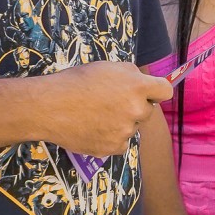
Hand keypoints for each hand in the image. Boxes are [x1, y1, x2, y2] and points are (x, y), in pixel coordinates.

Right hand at [45, 62, 172, 156]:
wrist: (49, 106)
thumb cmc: (76, 81)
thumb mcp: (107, 67)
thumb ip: (130, 74)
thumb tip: (142, 82)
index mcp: (137, 87)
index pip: (165, 91)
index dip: (157, 92)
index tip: (148, 93)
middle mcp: (136, 110)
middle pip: (147, 111)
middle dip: (134, 107)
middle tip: (112, 104)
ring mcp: (125, 131)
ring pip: (132, 128)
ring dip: (121, 123)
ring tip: (97, 116)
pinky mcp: (113, 148)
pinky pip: (121, 144)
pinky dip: (112, 139)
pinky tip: (95, 129)